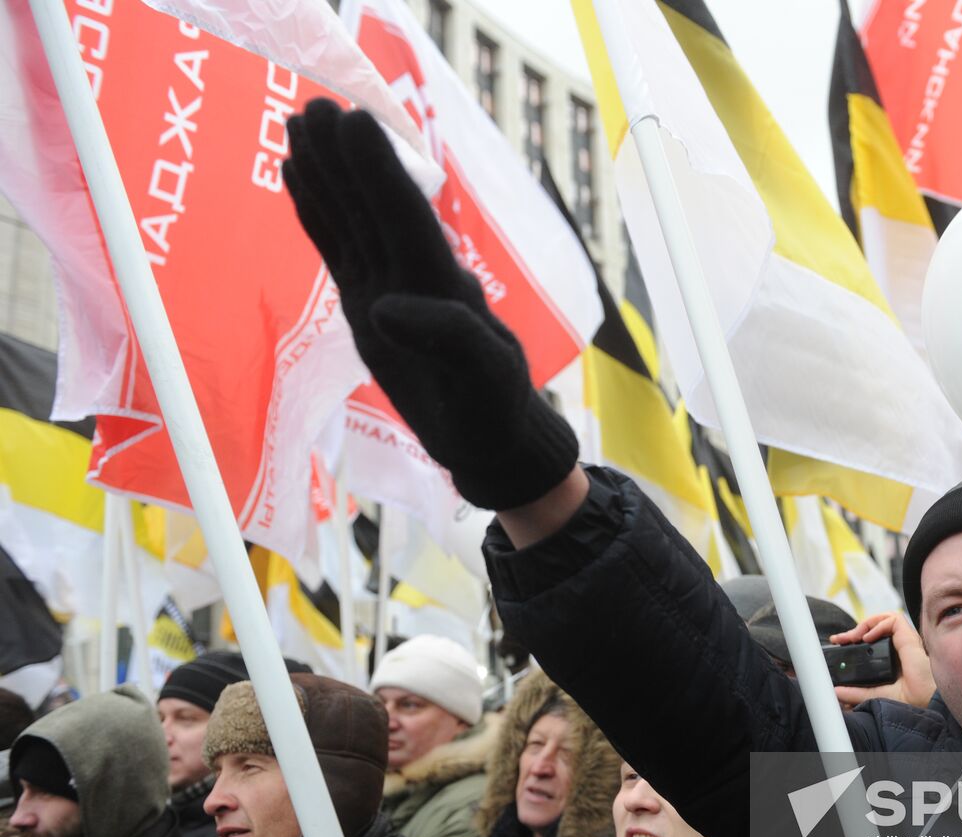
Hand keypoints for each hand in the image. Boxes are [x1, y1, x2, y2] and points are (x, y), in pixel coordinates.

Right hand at [283, 99, 576, 510]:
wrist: (491, 438)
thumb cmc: (496, 408)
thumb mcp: (485, 378)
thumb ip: (448, 339)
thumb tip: (384, 307)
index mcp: (442, 285)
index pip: (405, 218)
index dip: (381, 171)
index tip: (354, 121)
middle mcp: (412, 275)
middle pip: (373, 206)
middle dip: (346, 157)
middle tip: (314, 104)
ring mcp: (387, 287)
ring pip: (351, 219)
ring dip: (326, 173)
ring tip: (297, 123)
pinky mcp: (366, 307)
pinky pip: (337, 249)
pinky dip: (317, 214)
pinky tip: (298, 178)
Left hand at [828, 611, 935, 709]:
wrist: (925, 702)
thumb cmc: (911, 700)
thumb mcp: (875, 695)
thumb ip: (856, 693)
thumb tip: (836, 692)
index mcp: (892, 659)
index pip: (871, 640)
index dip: (854, 638)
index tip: (839, 643)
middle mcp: (898, 648)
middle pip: (874, 628)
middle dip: (854, 630)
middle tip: (839, 639)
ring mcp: (904, 641)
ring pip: (884, 619)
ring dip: (866, 623)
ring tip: (854, 636)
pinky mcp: (909, 638)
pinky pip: (893, 620)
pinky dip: (878, 624)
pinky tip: (867, 638)